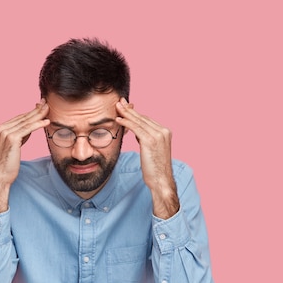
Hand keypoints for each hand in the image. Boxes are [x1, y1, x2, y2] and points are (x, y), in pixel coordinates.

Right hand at [0, 100, 50, 213]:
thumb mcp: (13, 146)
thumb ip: (19, 135)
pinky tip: (46, 122)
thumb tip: (30, 127)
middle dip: (36, 110)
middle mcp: (0, 128)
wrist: (0, 177)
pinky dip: (38, 124)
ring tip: (49, 110)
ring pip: (26, 122)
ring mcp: (4, 132)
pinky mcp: (11, 138)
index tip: (40, 106)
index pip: (18, 118)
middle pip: (22, 118)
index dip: (30, 112)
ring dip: (39, 115)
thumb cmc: (7, 164)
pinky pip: (28, 129)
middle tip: (46, 104)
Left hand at [116, 98, 178, 218]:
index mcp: (165, 132)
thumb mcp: (151, 150)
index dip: (135, 113)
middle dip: (129, 110)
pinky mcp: (150, 140)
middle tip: (119, 102)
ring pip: (138, 121)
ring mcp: (158, 135)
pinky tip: (118, 119)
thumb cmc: (155, 168)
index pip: (147, 119)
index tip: (126, 107)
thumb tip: (136, 132)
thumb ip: (145, 138)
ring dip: (126, 113)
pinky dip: (126, 122)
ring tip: (116, 107)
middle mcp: (163, 131)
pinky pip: (135, 128)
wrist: (161, 181)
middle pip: (142, 118)